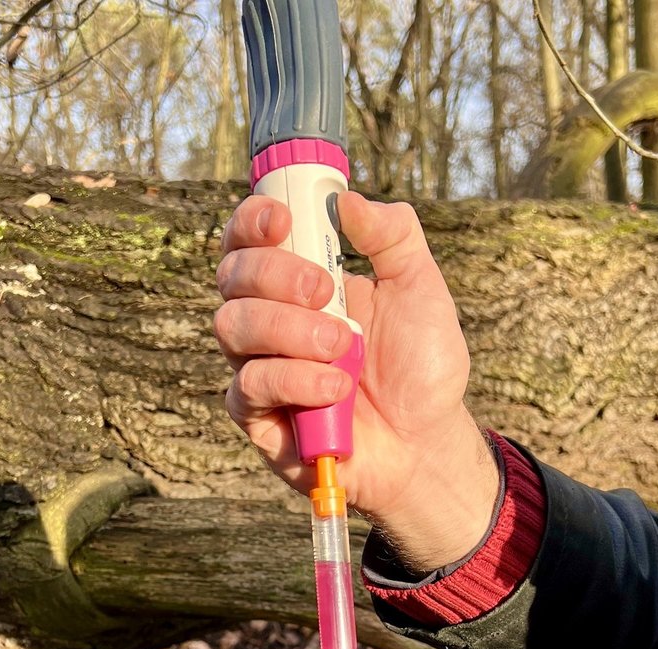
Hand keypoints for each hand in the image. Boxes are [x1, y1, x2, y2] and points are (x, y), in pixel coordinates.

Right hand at [215, 192, 498, 571]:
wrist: (426, 441)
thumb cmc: (421, 367)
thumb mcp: (421, 289)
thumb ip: (393, 237)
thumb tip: (347, 199)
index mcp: (299, 282)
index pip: (249, 240)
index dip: (252, 221)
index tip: (284, 218)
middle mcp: (270, 321)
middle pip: (231, 276)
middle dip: (276, 275)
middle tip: (328, 292)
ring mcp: (260, 367)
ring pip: (232, 327)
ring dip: (289, 330)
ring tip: (344, 348)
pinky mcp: (259, 417)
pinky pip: (249, 385)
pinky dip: (294, 380)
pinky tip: (335, 390)